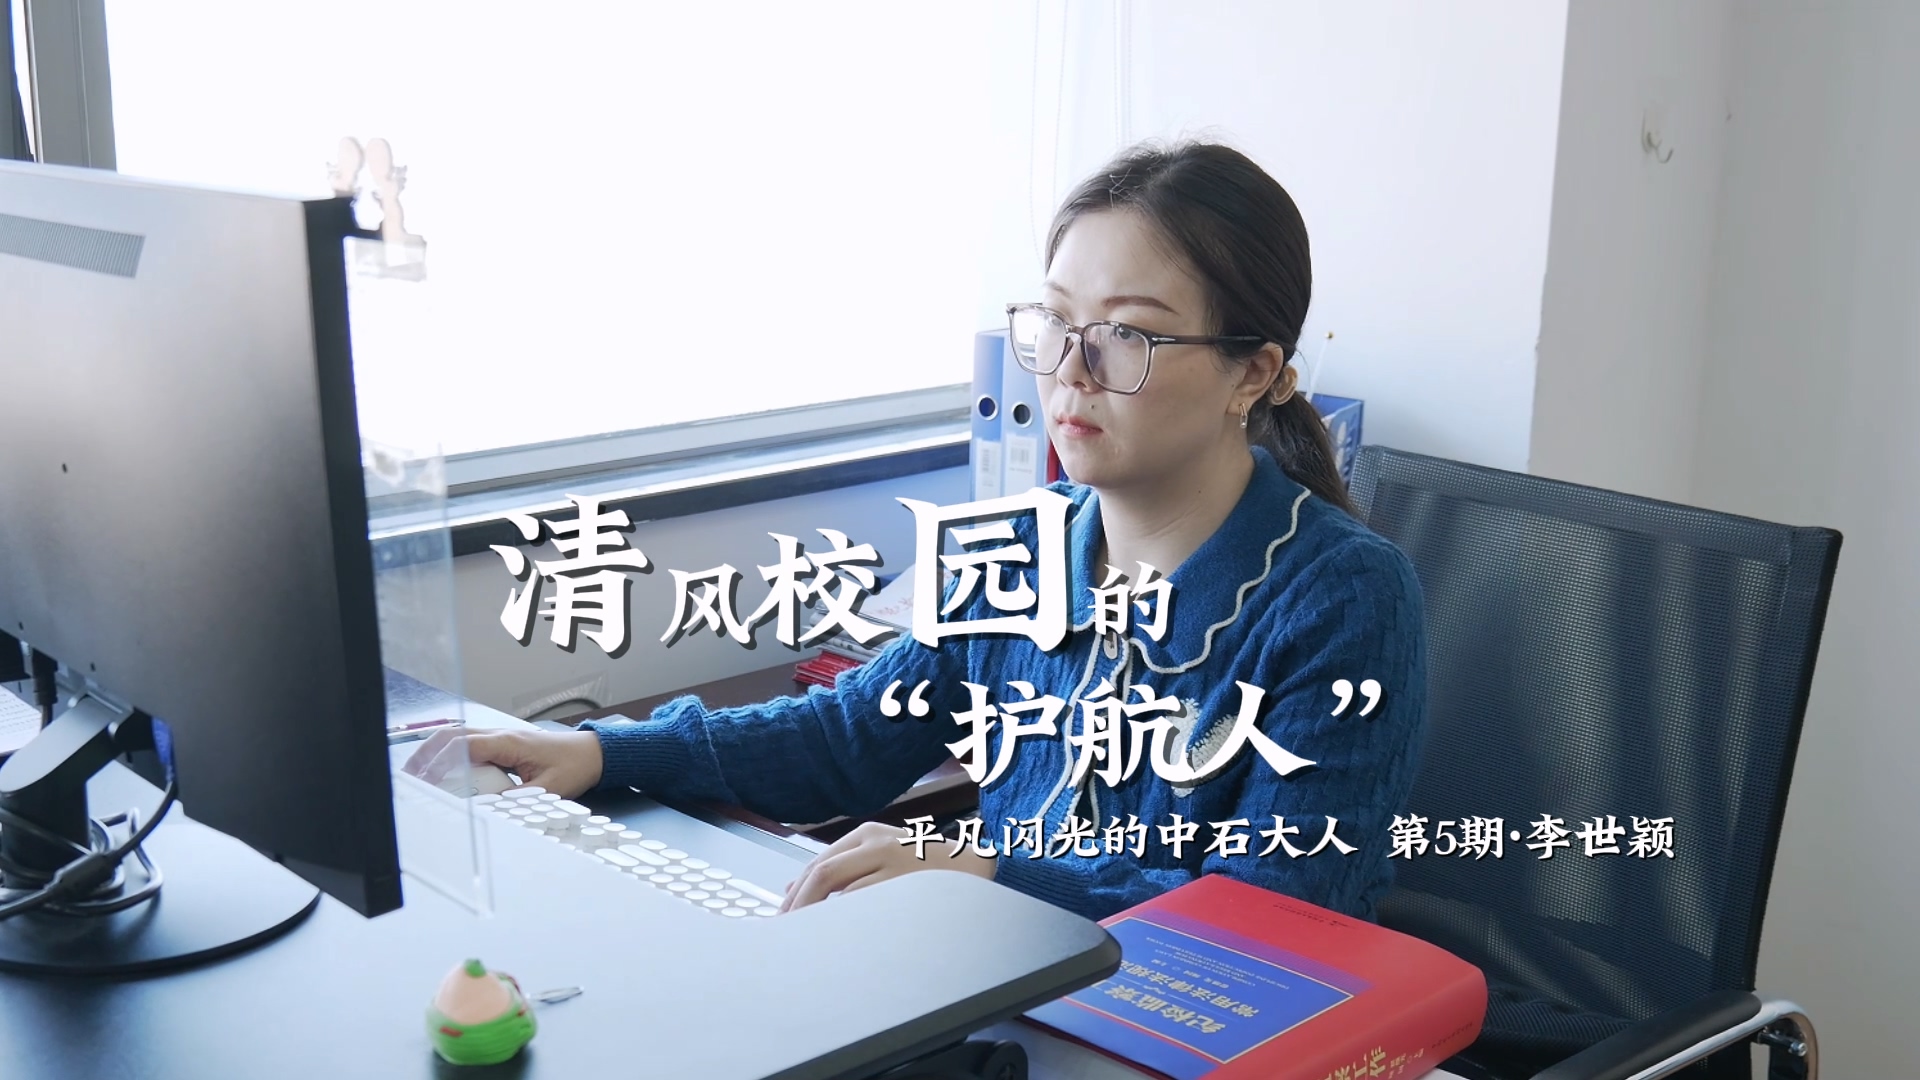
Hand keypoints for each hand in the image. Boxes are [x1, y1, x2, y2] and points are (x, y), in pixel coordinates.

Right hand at [403, 726, 604, 799]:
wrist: (594, 753)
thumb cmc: (574, 766)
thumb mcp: (547, 790)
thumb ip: (517, 800)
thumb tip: (488, 809)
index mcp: (508, 743)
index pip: (463, 747)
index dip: (440, 762)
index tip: (423, 779)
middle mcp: (500, 736)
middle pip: (452, 737)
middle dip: (426, 754)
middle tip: (408, 776)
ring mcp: (501, 738)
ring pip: (458, 738)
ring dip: (435, 753)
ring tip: (416, 775)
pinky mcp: (503, 745)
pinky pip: (470, 745)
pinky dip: (450, 754)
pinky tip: (441, 771)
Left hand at [780, 821, 996, 912]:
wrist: (981, 867)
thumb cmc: (933, 867)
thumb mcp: (890, 854)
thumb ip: (852, 867)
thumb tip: (800, 887)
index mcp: (871, 833)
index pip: (820, 862)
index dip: (797, 888)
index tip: (784, 910)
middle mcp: (876, 841)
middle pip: (821, 872)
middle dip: (796, 901)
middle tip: (783, 925)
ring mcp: (889, 861)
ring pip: (834, 885)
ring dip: (812, 910)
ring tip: (801, 932)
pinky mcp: (902, 882)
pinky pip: (859, 901)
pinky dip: (840, 916)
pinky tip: (833, 932)